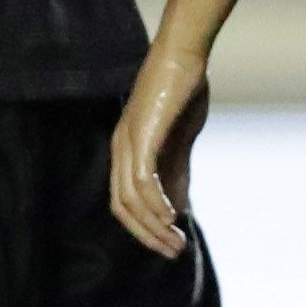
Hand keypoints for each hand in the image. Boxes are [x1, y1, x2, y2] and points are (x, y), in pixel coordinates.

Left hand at [111, 43, 211, 255]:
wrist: (184, 54)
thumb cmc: (182, 91)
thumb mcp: (181, 140)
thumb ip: (177, 173)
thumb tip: (177, 209)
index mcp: (126, 150)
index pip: (124, 201)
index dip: (143, 227)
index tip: (169, 243)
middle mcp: (120, 148)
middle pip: (122, 207)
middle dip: (147, 235)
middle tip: (173, 252)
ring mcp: (128, 142)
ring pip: (130, 199)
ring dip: (153, 226)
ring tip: (176, 242)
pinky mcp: (142, 135)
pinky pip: (143, 180)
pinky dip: (155, 203)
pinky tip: (173, 217)